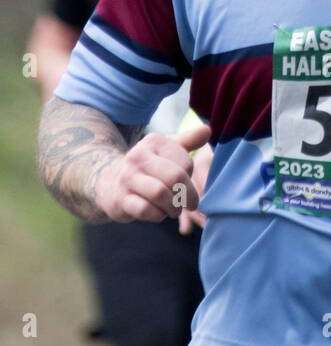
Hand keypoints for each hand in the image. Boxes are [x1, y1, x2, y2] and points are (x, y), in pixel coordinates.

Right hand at [95, 123, 211, 226]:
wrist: (108, 183)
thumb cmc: (148, 167)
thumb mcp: (166, 150)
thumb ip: (188, 141)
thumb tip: (208, 130)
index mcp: (154, 142)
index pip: (185, 163)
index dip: (190, 177)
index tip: (185, 182)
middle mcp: (138, 157)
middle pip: (175, 178)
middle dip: (187, 195)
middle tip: (190, 204)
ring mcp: (127, 178)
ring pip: (160, 194)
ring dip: (174, 207)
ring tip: (174, 210)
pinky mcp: (120, 199)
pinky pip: (146, 210)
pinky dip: (158, 216)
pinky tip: (159, 214)